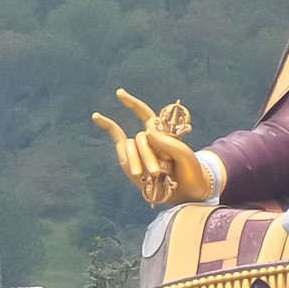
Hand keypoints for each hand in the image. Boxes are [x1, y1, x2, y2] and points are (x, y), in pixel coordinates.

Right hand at [92, 90, 213, 208]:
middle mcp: (148, 141)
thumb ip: (168, 143)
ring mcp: (138, 153)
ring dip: (137, 161)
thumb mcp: (185, 156)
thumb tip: (146, 129)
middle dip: (148, 154)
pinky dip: (114, 139)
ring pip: (130, 147)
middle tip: (158, 172)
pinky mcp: (130, 165)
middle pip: (140, 138)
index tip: (118, 93)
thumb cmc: (190, 172)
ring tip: (152, 176)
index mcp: (162, 134)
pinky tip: (98, 118)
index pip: (145, 115)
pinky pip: (122, 151)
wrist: (186, 194)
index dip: (132, 104)